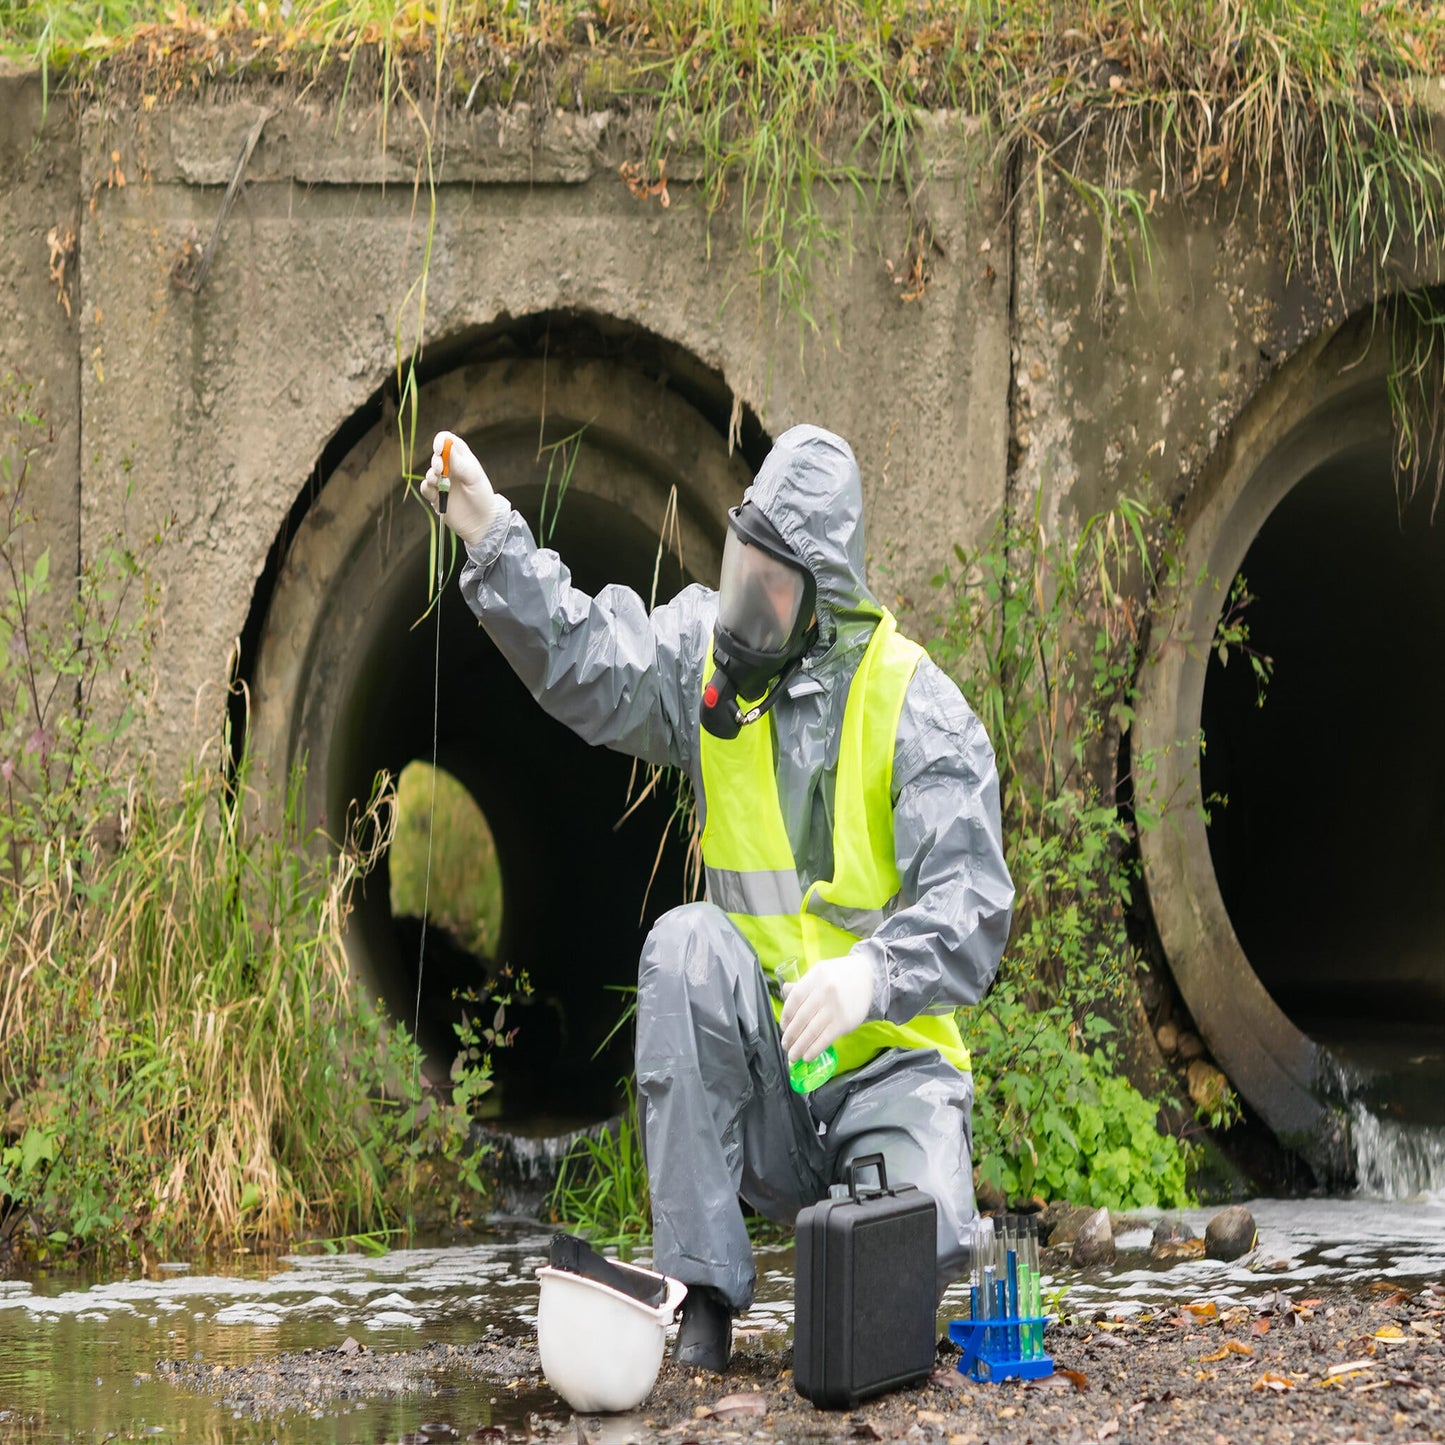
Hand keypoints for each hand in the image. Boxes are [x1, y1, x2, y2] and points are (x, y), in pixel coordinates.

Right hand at [420, 431, 505, 545]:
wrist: (481, 523)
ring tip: (438, 482)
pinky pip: (425, 488)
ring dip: (430, 475)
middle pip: (436, 456)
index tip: (439, 449)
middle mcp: (451, 469)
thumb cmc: (482, 497)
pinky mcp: (436, 496)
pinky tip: (435, 493)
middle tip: (440, 470)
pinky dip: (427, 488)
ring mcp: (442, 482)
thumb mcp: (473, 478)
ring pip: (429, 472)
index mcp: (462, 459)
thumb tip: (446, 447)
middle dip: (435, 461)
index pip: (448, 441)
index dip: (440, 441)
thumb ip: (460, 463)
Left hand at [779, 954, 876, 1063]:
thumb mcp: (819, 972)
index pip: (794, 999)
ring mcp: (835, 1008)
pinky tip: (807, 1056)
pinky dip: (814, 1049)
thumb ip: (802, 984)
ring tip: (793, 1056)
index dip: (786, 1016)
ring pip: (812, 1031)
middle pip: (801, 1018)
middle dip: (791, 1035)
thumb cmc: (838, 976)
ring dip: (800, 1046)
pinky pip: (826, 1038)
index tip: (783, 1027)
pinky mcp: (845, 1022)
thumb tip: (784, 993)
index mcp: (815, 978)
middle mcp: (824, 992)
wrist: (867, 975)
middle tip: (785, 1046)